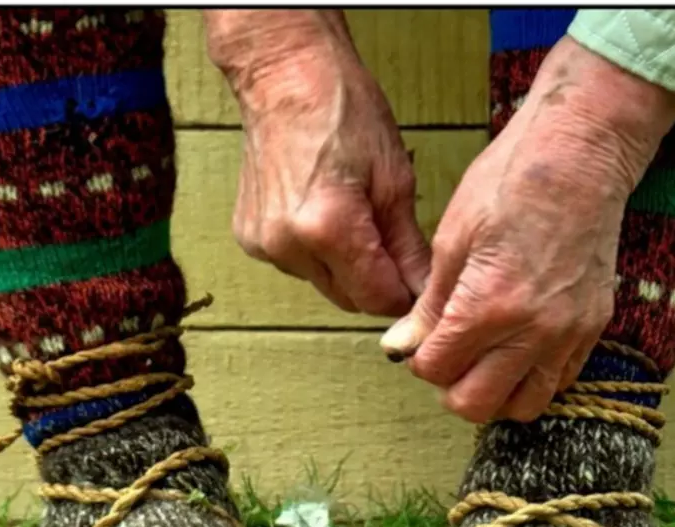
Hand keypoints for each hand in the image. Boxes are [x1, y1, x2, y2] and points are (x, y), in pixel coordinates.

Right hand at [204, 10, 430, 316]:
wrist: (286, 78)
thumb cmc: (341, 110)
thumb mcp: (394, 179)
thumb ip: (407, 246)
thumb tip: (423, 289)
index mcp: (328, 228)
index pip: (376, 299)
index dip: (403, 294)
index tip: (415, 279)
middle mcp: (289, 244)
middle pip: (349, 299)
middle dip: (375, 281)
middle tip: (389, 242)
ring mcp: (265, 244)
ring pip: (324, 285)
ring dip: (345, 268)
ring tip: (352, 217)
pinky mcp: (251, 240)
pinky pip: (298, 266)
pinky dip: (316, 253)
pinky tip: (321, 213)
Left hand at [380, 38, 674, 422]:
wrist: (581, 153)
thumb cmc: (511, 181)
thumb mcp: (452, 238)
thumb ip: (430, 306)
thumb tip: (400, 348)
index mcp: (490, 306)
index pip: (437, 370)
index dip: (420, 358)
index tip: (422, 338)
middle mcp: (535, 331)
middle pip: (476, 404)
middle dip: (451, 386)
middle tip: (447, 355)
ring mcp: (570, 333)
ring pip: (523, 406)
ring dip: (494, 392)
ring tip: (482, 358)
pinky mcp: (594, 326)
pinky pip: (559, 382)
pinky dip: (531, 378)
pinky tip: (516, 348)